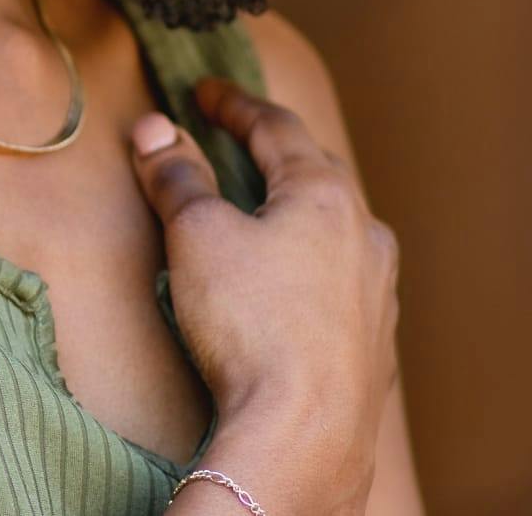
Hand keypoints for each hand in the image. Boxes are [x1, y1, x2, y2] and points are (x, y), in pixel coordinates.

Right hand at [130, 78, 399, 512]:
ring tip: (268, 204)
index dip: (234, 105)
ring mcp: (377, 293)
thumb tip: (153, 129)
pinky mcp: (374, 345)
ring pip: (337, 228)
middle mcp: (364, 235)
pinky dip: (311, 261)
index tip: (205, 92)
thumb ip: (176, 175)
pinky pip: (342, 280)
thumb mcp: (197, 235)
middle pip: (315, 171)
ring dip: (299, 206)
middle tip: (236, 136)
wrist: (303, 439)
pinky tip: (294, 279)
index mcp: (325, 195)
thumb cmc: (251, 327)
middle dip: (272, 150)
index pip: (276, 127)